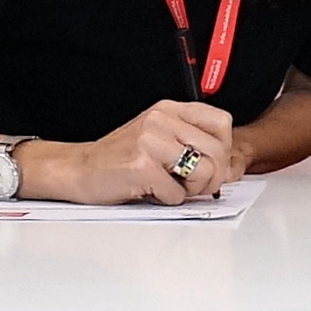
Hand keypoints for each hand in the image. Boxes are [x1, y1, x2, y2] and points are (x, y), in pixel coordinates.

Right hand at [35, 100, 239, 203]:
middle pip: (217, 151)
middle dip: (211, 177)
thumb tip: (231, 169)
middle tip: (191, 185)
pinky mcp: (141, 166)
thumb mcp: (159, 140)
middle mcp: (161, 120)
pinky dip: (168, 200)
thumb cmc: (121, 159)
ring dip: (192, 190)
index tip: (210, 165)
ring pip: (204, 172)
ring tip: (171, 187)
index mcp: (169, 110)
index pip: (222, 122)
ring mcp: (150, 141)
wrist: (79, 169)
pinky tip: (150, 191)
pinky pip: (177, 193)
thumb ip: (193, 146)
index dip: (224, 149)